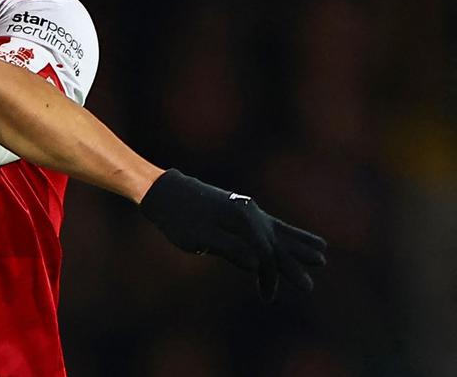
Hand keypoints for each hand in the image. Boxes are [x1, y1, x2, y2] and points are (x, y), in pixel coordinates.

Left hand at [139, 169, 327, 300]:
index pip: (264, 254)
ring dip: (299, 245)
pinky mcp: (242, 211)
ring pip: (279, 232)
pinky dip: (287, 233)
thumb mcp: (198, 237)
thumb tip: (257, 263)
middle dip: (293, 265)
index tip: (266, 297)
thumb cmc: (178, 218)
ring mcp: (247, 210)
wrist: (165, 192)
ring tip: (322, 256)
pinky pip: (270, 224)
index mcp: (241, 220)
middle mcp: (249, 212)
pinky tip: (295, 238)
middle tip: (309, 288)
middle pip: (276, 243)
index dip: (269, 277)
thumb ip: (229, 248)